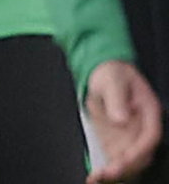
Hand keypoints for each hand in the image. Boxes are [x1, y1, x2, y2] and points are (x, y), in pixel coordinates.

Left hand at [86, 60, 162, 182]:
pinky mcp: (118, 138)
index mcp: (149, 111)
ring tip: (98, 177)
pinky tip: (95, 174)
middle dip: (126, 166)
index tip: (124, 159)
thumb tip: (121, 119)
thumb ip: (117, 99)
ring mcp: (131, 133)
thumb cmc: (112, 73)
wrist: (103, 70)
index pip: (150, 136)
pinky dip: (106, 165)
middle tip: (108, 173)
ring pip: (128, 158)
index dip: (139, 150)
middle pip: (141, 153)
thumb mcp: (113, 81)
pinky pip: (115, 155)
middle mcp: (142, 125)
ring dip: (116, 170)